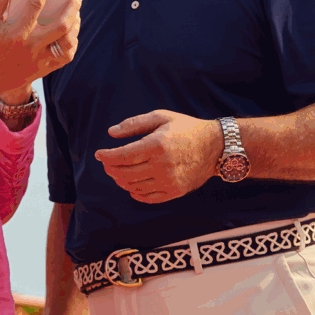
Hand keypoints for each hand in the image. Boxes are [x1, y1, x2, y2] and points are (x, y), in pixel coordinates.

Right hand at [0, 0, 81, 110]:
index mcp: (17, 33)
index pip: (35, 4)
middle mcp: (31, 46)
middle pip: (61, 25)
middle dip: (73, 7)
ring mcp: (40, 59)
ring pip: (67, 42)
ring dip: (75, 25)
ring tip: (76, 13)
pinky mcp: (44, 69)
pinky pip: (66, 56)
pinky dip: (72, 42)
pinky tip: (71, 31)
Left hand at [95, 110, 222, 202]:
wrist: (215, 146)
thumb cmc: (185, 128)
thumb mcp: (160, 117)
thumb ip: (134, 124)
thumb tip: (111, 133)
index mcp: (157, 145)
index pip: (123, 156)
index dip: (107, 156)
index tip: (99, 154)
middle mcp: (162, 165)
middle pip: (125, 173)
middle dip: (111, 168)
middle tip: (107, 163)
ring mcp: (169, 180)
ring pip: (134, 186)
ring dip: (121, 180)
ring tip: (117, 172)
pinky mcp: (176, 191)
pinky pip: (148, 197)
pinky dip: (135, 193)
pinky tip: (130, 186)